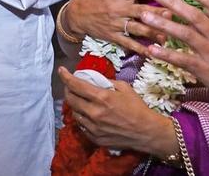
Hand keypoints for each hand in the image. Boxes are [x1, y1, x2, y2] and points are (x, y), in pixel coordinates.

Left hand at [58, 68, 175, 154]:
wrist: (146, 132)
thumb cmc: (137, 108)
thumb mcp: (124, 88)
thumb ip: (107, 82)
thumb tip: (95, 80)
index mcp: (102, 98)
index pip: (76, 85)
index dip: (66, 76)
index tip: (61, 70)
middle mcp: (94, 113)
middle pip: (71, 99)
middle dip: (67, 89)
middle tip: (70, 85)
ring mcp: (93, 127)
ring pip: (74, 113)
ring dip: (74, 104)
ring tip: (80, 99)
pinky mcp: (95, 138)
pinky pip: (81, 125)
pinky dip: (82, 117)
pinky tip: (87, 113)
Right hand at [66, 0, 164, 56]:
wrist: (74, 15)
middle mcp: (120, 9)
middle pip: (144, 11)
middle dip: (161, 12)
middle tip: (176, 13)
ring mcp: (117, 24)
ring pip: (140, 29)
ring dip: (155, 31)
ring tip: (170, 33)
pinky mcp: (114, 36)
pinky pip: (130, 44)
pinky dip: (142, 49)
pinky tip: (154, 52)